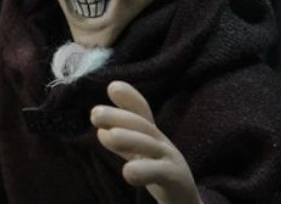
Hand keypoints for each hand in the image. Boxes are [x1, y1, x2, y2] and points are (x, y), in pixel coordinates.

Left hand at [91, 81, 201, 203]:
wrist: (186, 201)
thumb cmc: (160, 174)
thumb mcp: (142, 154)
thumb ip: (124, 143)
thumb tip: (101, 130)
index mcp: (152, 135)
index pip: (142, 112)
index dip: (130, 98)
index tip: (113, 87)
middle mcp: (162, 142)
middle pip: (141, 125)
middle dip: (118, 117)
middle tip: (94, 113)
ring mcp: (171, 159)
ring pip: (149, 145)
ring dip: (128, 138)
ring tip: (106, 135)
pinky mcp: (176, 179)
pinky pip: (160, 173)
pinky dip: (144, 170)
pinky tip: (127, 172)